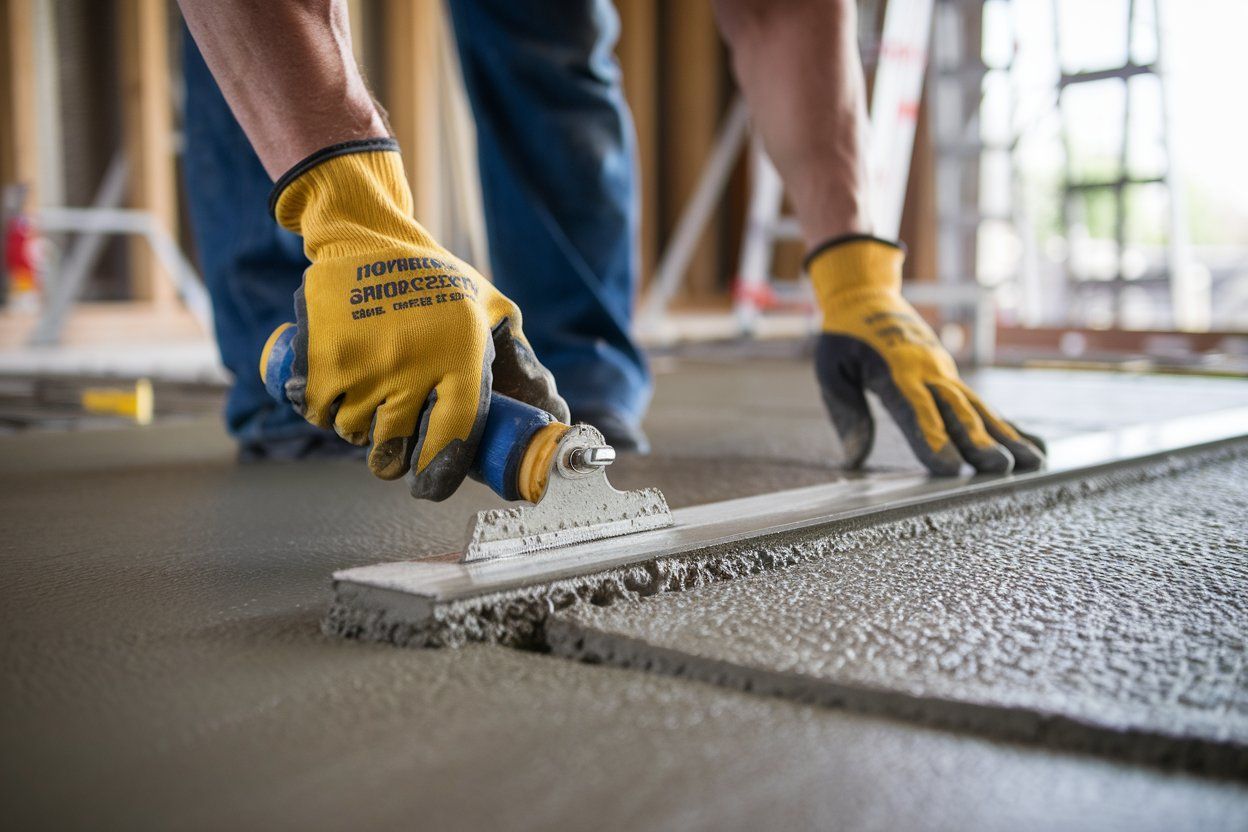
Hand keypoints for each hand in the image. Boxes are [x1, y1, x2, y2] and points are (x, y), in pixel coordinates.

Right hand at [264, 140, 566, 498]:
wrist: (368, 236)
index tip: (428, 486)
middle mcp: (414, 366)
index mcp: (462, 357)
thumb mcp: (490, 309)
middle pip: (395, 446)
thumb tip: (549, 409)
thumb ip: (518, 359)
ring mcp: (365, 364)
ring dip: (356, 428)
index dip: (438, 473)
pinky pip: (318, 411)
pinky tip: (336, 392)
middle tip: (392, 441)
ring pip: (353, 432)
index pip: (453, 437)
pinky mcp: (322, 357)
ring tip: (366, 401)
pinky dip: (323, 410)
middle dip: (391, 455)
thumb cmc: (436, 280)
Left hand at [808, 236, 1043, 475]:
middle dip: (979, 442)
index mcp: (894, 371)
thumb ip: (846, 413)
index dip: (932, 438)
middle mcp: (928, 372)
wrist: (868, 297)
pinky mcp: (953, 378)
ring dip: (1006, 437)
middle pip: (957, 412)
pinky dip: (1010, 427)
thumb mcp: (831, 370)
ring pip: (979, 409)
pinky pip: (983, 405)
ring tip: (1034, 464)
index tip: (949, 467)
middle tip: (1001, 469)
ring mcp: (945, 374)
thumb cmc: (844, 337)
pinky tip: (1036, 447)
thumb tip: (853, 459)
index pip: (915, 410)